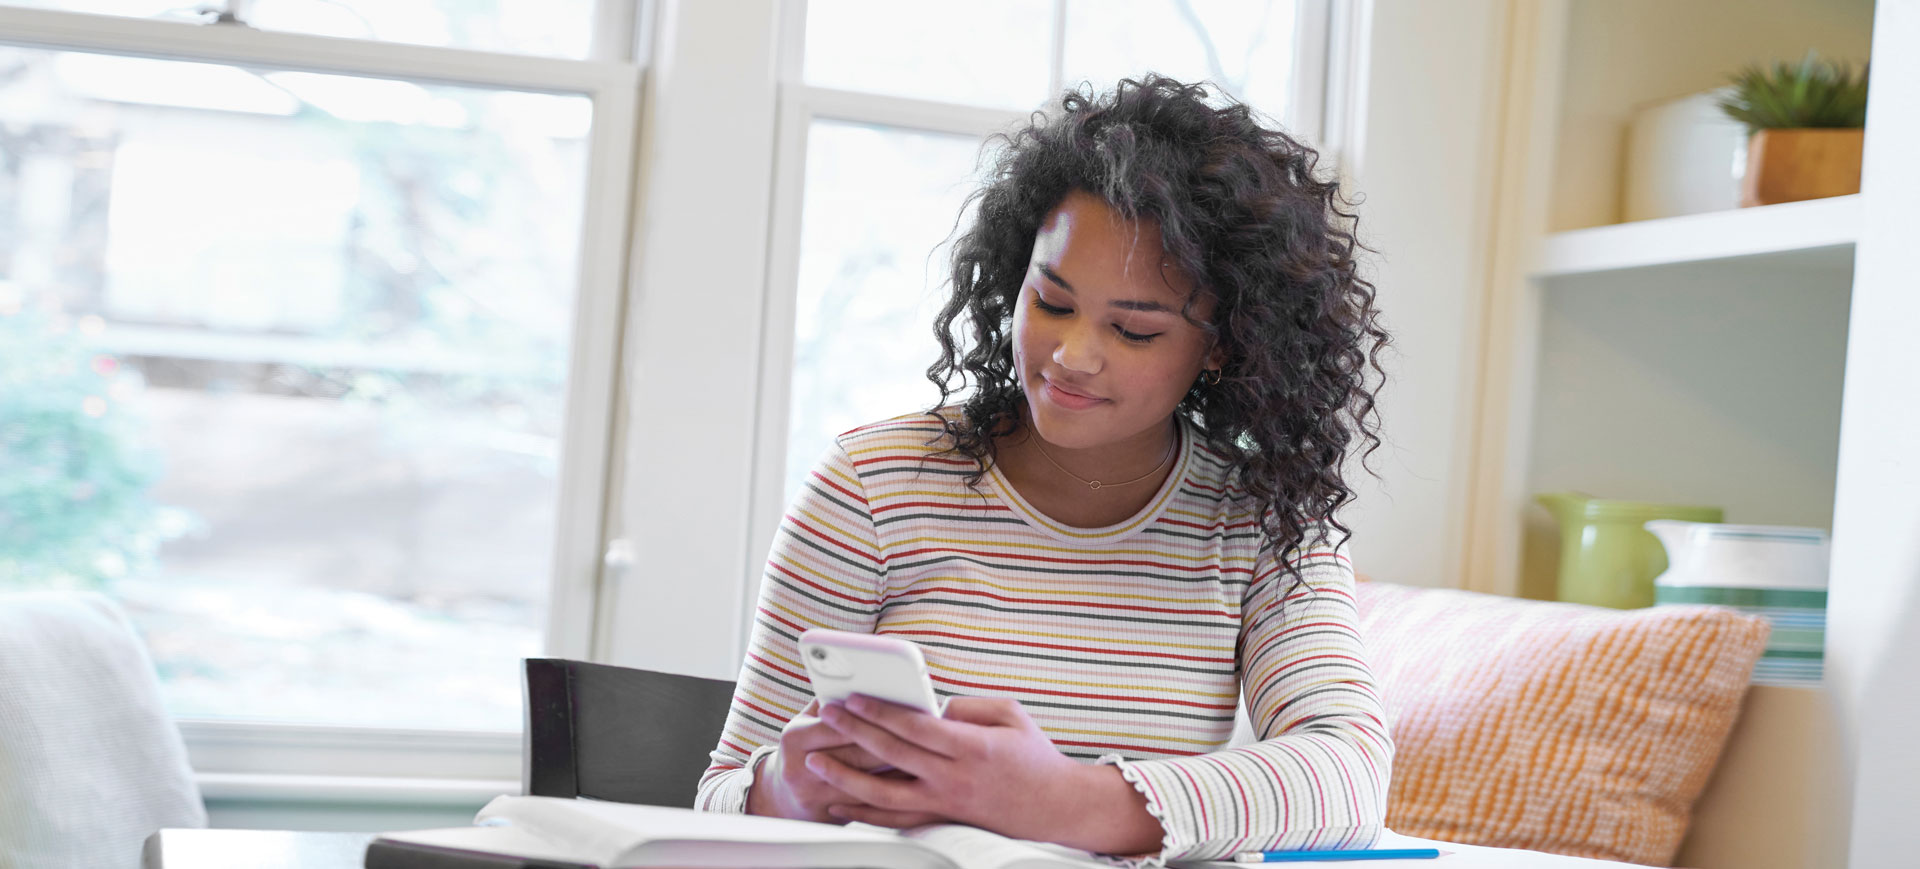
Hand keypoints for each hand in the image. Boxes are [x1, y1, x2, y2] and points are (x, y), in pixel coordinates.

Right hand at [745, 699, 929, 823]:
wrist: (781, 799)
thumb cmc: (803, 748)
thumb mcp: (805, 721)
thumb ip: (830, 700)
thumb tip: (866, 680)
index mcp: (796, 737)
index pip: (840, 725)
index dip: (871, 718)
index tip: (899, 710)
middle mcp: (801, 767)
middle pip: (856, 754)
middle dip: (891, 743)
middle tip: (921, 733)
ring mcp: (815, 794)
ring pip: (865, 780)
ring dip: (896, 768)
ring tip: (923, 755)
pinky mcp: (829, 815)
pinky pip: (867, 803)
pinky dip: (890, 790)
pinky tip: (912, 781)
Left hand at [807, 695, 1090, 838]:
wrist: (1057, 807)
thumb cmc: (1035, 756)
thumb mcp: (1010, 714)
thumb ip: (966, 706)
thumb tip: (930, 708)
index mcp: (971, 748)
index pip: (914, 727)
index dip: (880, 712)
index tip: (854, 697)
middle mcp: (953, 779)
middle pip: (892, 755)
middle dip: (854, 732)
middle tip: (827, 713)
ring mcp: (945, 804)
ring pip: (883, 794)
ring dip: (845, 776)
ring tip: (816, 760)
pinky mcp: (942, 821)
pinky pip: (895, 819)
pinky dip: (863, 813)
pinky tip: (838, 804)